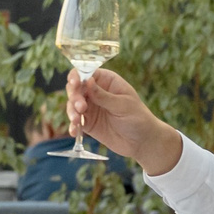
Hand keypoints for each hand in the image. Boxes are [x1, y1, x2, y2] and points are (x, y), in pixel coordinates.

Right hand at [64, 69, 182, 173]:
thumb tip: (87, 81)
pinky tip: (73, 131)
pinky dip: (72, 126)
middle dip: (74, 96)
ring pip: (73, 104)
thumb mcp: (122, 105)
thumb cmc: (137, 118)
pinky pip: (76, 121)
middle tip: (80, 108)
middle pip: (76, 88)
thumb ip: (103, 96)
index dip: (77, 76)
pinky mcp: (88, 123)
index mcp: (106, 81)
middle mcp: (96, 92)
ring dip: (71, 111)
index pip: (86, 73)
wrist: (142, 141)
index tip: (75, 83)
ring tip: (76, 121)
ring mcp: (91, 107)